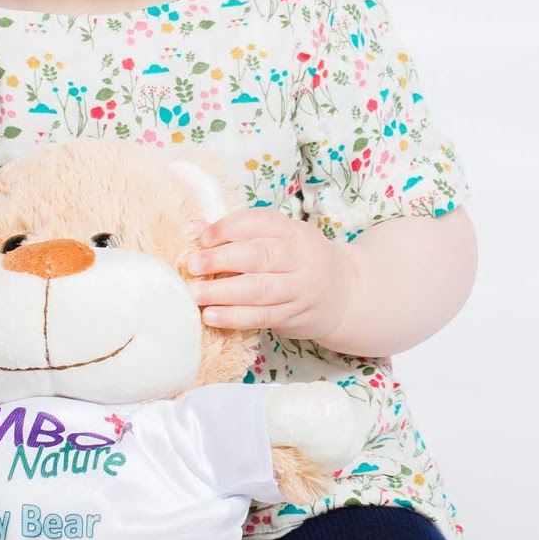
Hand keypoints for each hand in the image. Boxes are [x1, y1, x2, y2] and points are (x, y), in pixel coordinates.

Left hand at [186, 209, 353, 339]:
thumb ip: (240, 235)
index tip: (203, 238)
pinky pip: (263, 316)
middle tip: (192, 265)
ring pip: (260, 289)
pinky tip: (211, 316)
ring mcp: (300, 288)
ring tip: (194, 293)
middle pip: (260, 255)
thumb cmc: (297, 261)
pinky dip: (235, 317)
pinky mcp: (295, 315)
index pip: (261, 222)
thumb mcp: (279, 239)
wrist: (346, 293)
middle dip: (222, 259)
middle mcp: (300, 257)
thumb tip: (194, 228)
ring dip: (223, 292)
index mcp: (293, 231)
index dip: (230, 228)